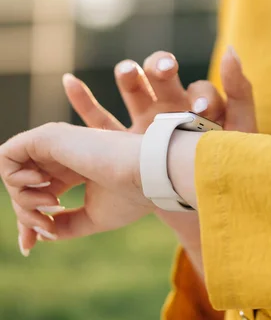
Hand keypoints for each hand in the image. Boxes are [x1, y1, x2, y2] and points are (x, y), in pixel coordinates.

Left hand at [0, 123, 151, 254]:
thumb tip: (38, 232)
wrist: (146, 175)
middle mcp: (60, 154)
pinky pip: (6, 154)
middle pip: (21, 186)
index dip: (27, 221)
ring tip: (49, 206)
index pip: (37, 193)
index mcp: (72, 169)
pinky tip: (40, 187)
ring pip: (11, 171)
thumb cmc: (130, 194)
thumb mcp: (91, 217)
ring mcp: (53, 142)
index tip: (29, 246)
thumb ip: (64, 224)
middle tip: (44, 224)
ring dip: (20, 198)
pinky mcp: (47, 136)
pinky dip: (12, 177)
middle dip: (23, 213)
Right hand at [61, 46, 255, 276]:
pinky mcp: (122, 143)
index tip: (201, 108)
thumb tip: (230, 49)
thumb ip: (241, 90)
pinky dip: (82, 99)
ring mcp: (143, 122)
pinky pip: (98, 119)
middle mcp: (170, 106)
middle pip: (161, 76)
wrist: (201, 203)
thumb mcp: (241, 130)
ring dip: (129, 75)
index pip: (199, 88)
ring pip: (133, 89)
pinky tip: (69, 81)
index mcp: (198, 104)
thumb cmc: (223, 164)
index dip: (200, 94)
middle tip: (165, 71)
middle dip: (161, 68)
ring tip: (128, 72)